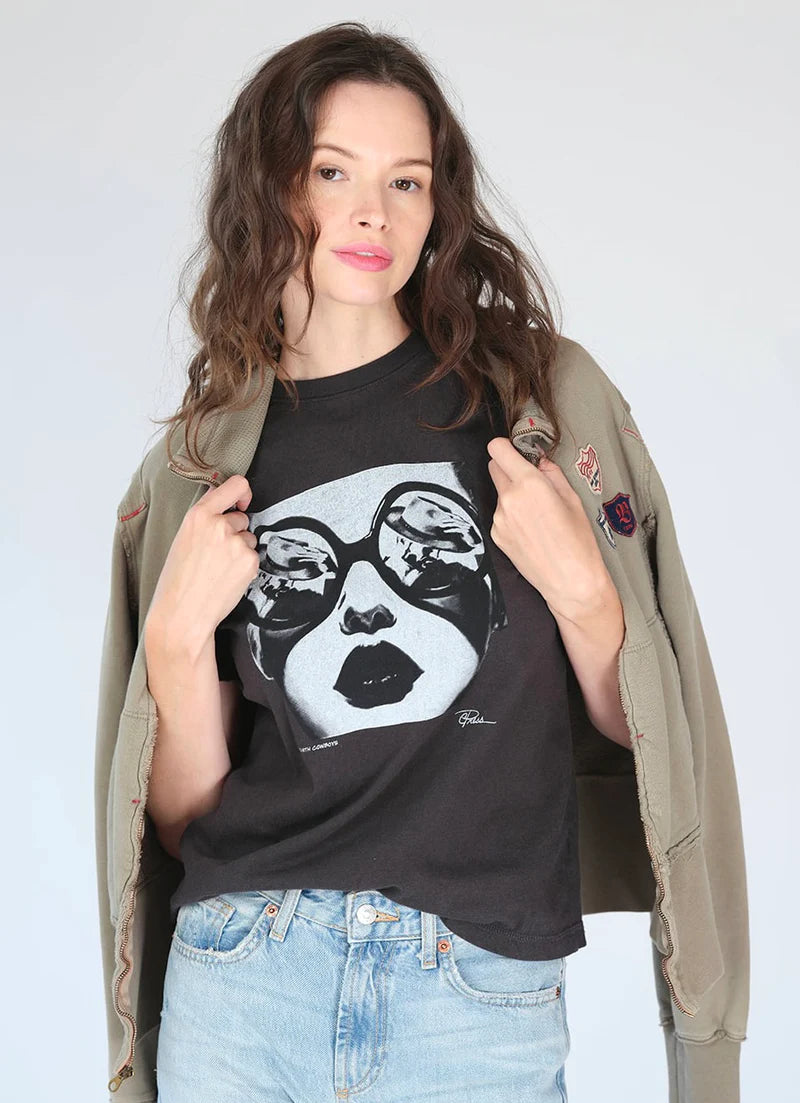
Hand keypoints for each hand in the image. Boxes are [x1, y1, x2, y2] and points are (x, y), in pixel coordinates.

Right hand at [144, 475, 259, 658]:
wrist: (182, 614)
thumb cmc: (178, 582)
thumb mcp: (184, 539)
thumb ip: (206, 521)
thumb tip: (228, 510)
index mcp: (199, 515)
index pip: (235, 485)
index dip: (243, 492)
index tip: (242, 502)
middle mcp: (219, 525)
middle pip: (242, 518)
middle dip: (235, 533)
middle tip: (215, 555)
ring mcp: (236, 543)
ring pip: (248, 539)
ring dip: (240, 551)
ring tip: (218, 570)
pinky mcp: (249, 561)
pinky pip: (253, 558)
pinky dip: (245, 568)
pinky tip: (226, 579)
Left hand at [486, 437, 611, 621]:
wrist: (570, 581)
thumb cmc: (578, 543)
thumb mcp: (573, 500)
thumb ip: (552, 474)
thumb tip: (541, 462)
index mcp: (529, 485)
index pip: (497, 449)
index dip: (505, 447)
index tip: (514, 451)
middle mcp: (509, 499)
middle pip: (494, 468)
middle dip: (508, 468)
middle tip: (529, 481)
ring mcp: (499, 519)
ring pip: (499, 493)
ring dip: (512, 495)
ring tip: (537, 514)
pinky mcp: (496, 535)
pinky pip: (500, 515)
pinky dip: (511, 516)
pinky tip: (531, 529)